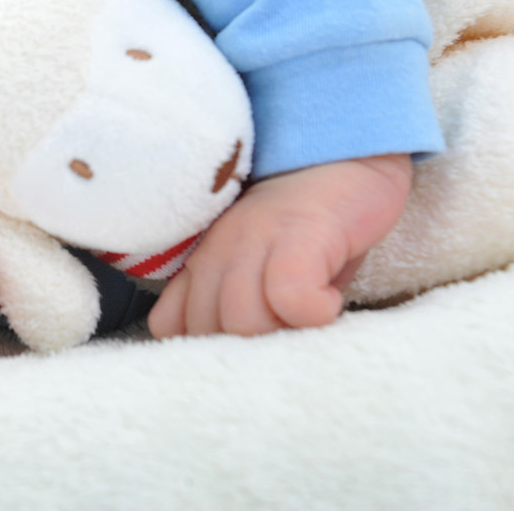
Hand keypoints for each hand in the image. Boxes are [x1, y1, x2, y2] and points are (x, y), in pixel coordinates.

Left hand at [148, 153, 411, 337]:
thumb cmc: (307, 224)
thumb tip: (232, 361)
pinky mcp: (300, 232)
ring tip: (311, 324)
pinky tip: (329, 305)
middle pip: (206, 332)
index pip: (170, 327)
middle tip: (288, 340)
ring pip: (242, 320)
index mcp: (203, 261)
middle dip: (248, 355)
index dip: (208, 353)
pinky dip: (311, 313)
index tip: (244, 360)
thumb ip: (233, 303)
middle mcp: (218, 250)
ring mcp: (254, 238)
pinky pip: (288, 295)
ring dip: (281, 335)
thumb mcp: (259, 266)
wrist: (342, 150)